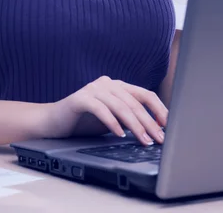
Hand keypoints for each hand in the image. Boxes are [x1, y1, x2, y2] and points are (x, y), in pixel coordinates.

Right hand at [46, 76, 166, 145]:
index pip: (144, 94)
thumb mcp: (112, 120)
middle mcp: (107, 83)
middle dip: (150, 122)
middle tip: (159, 139)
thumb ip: (129, 119)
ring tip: (143, 140)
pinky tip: (119, 134)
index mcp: (117, 86)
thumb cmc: (84, 122)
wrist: (53, 122)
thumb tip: (155, 132)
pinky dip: (112, 122)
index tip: (168, 126)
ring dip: (135, 125)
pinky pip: (101, 109)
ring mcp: (93, 88)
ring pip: (120, 106)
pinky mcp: (81, 98)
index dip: (158, 109)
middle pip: (135, 102)